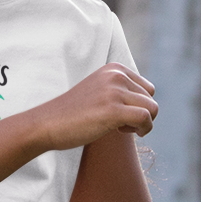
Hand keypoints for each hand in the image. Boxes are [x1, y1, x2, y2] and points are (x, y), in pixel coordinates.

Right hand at [43, 64, 157, 148]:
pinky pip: (145, 119)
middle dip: (141, 115)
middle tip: (119, 123)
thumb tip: (151, 105)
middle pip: (151, 99)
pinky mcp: (113, 110)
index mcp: (114, 68)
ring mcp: (114, 91)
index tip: (120, 114)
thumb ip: (121, 90)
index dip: (138, 105)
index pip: (147, 88)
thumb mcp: (100, 91)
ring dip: (142, 124)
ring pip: (152, 109)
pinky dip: (142, 130)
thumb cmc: (74, 113)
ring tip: (120, 128)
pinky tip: (121, 132)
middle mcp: (116, 75)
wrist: (48, 123)